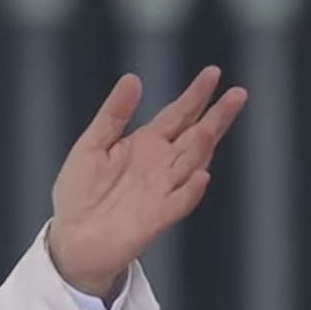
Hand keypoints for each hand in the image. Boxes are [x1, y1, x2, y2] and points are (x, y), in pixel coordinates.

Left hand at [48, 66, 247, 296]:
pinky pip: (180, 201)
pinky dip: (191, 190)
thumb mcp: (91, 145)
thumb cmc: (80, 193)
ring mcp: (163, 190)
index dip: (195, 95)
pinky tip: (201, 176)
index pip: (177, 115)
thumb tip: (133, 79)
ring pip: (192, 163)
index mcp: (145, 144)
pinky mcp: (158, 216)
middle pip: (196, 135)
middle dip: (216, 116)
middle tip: (237, 93)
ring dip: (204, 145)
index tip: (213, 73)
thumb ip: (113, 115)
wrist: (73, 237)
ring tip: (213, 123)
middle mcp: (161, 164)